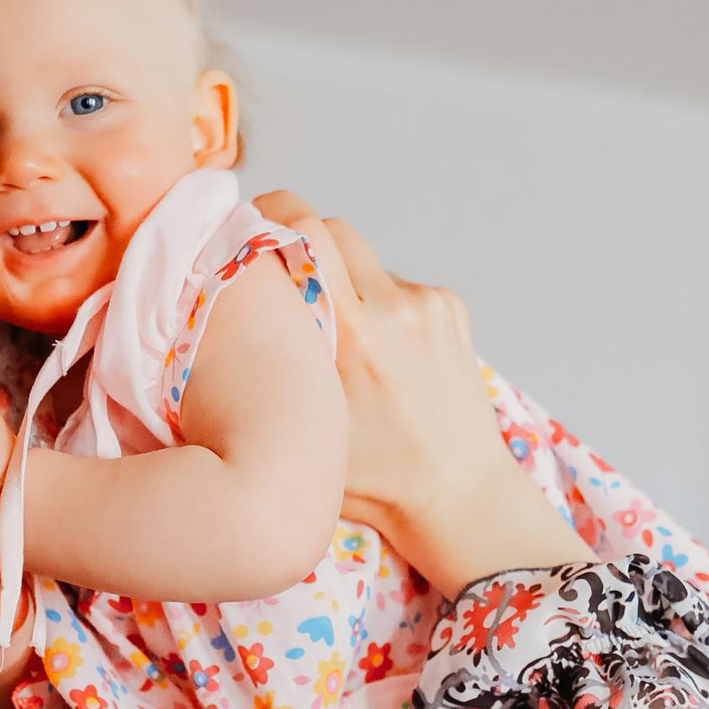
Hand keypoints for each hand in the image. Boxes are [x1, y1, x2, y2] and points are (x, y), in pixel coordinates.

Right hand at [254, 192, 585, 592]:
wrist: (458, 493)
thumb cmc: (376, 478)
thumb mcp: (308, 424)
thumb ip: (279, 359)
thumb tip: (250, 295)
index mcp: (352, 337)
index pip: (305, 230)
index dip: (273, 215)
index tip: (254, 225)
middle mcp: (394, 310)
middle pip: (333, 227)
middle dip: (304, 242)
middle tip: (289, 276)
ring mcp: (428, 306)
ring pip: (365, 259)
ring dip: (344, 279)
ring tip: (344, 335)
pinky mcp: (450, 308)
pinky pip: (397, 284)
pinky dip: (381, 304)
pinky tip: (384, 352)